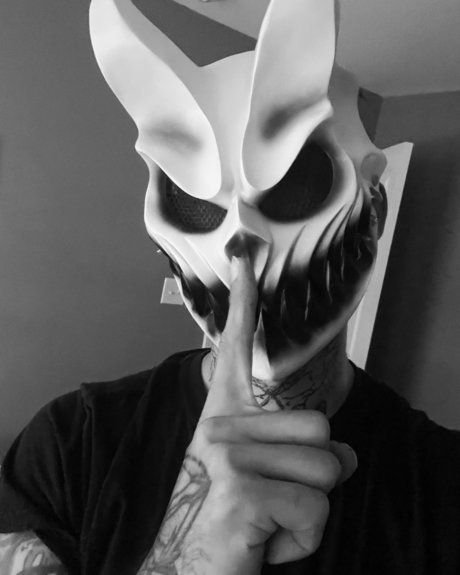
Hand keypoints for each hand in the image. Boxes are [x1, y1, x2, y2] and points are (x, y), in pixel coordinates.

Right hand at [143, 256, 356, 574]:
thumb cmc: (229, 514)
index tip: (243, 259)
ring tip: (270, 519)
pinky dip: (303, 539)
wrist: (189, 561)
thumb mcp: (264, 471)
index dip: (244, 303)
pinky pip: (317, 513)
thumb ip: (302, 448)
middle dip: (318, 473)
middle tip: (277, 496)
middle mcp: (224, 424)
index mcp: (227, 412)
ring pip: (329, 469)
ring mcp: (231, 455)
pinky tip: (267, 540)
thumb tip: (348, 453)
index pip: (236, 347)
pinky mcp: (243, 491)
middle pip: (322, 427)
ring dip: (311, 509)